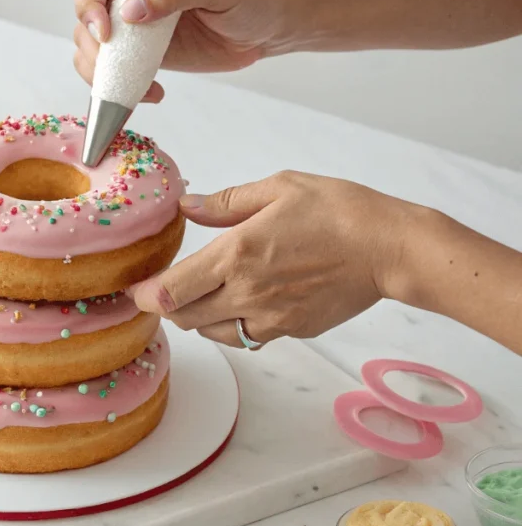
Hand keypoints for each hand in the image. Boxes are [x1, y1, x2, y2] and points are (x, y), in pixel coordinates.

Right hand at [72, 0, 289, 101]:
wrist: (265, 29)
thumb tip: (132, 9)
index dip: (87, 4)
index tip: (107, 32)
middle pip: (84, 18)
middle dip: (92, 48)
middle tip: (116, 66)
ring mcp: (133, 28)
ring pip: (91, 50)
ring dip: (101, 73)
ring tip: (138, 87)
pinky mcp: (140, 56)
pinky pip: (113, 73)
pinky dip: (120, 88)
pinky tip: (151, 93)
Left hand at [129, 171, 416, 347]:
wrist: (390, 249)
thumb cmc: (339, 211)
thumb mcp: (279, 188)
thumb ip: (225, 203)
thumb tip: (187, 204)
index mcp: (237, 255)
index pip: (171, 291)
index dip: (145, 296)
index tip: (135, 290)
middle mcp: (247, 293)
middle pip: (184, 318)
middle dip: (166, 307)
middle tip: (161, 291)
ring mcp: (269, 318)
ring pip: (211, 332)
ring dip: (195, 318)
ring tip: (196, 296)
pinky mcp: (289, 331)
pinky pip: (243, 337)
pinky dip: (228, 327)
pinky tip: (234, 305)